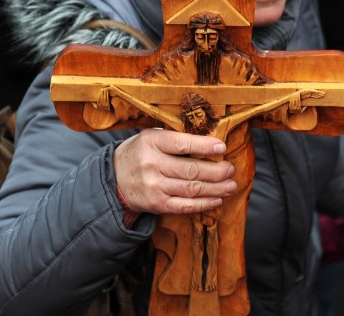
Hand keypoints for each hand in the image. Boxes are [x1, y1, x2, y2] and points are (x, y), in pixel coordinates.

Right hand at [113, 128, 236, 214]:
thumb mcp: (151, 137)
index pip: (181, 144)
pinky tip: (217, 199)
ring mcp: (154, 186)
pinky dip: (204, 204)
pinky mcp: (156, 204)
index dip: (204, 146)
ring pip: (191, 189)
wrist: (113, 178)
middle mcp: (151, 165)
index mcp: (151, 142)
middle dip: (216, 171)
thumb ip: (176, 138)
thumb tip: (210, 141)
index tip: (222, 147)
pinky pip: (184, 206)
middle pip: (191, 170)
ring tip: (231, 185)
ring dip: (216, 188)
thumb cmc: (140, 153)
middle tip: (230, 169)